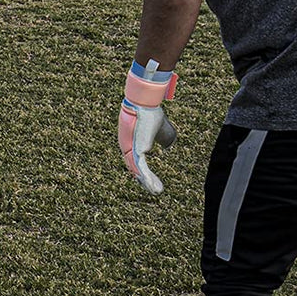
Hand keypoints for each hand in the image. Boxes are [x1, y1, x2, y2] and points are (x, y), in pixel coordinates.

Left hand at [117, 60, 177, 194]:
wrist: (145, 104)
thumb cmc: (152, 115)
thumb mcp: (162, 130)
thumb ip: (164, 138)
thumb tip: (168, 147)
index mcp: (133, 144)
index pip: (136, 162)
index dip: (143, 173)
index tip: (151, 182)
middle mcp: (128, 147)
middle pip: (135, 168)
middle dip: (145, 180)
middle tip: (156, 190)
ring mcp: (129, 149)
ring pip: (137, 170)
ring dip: (148, 182)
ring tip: (157, 191)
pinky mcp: (133, 149)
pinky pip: (139, 166)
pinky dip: (146, 177)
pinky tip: (153, 186)